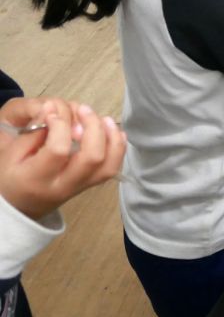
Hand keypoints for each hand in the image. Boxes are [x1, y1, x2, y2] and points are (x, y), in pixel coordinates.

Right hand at [0, 98, 125, 219]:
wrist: (21, 206)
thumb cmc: (14, 176)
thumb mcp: (11, 155)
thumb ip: (33, 133)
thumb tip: (53, 109)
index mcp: (37, 179)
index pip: (59, 150)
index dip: (60, 126)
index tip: (53, 113)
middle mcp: (63, 186)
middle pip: (92, 158)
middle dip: (93, 128)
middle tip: (84, 109)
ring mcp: (81, 188)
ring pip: (108, 166)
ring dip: (112, 138)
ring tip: (104, 118)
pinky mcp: (91, 185)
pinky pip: (112, 168)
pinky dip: (118, 147)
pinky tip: (112, 130)